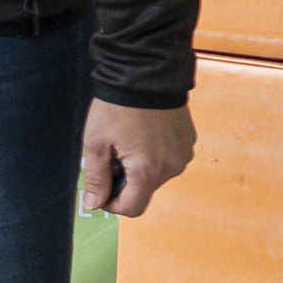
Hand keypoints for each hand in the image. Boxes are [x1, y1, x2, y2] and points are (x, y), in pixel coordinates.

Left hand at [81, 98, 195, 216]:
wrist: (146, 74)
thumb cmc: (118, 107)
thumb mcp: (96, 143)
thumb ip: (96, 178)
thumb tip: (94, 204)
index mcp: (148, 172)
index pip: (132, 208)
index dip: (111, 204)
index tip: (99, 189)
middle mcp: (172, 167)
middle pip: (143, 191)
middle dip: (123, 181)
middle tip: (109, 156)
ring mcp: (183, 154)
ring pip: (156, 175)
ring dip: (139, 168)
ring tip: (126, 141)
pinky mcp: (188, 141)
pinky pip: (168, 159)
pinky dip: (153, 155)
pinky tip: (141, 134)